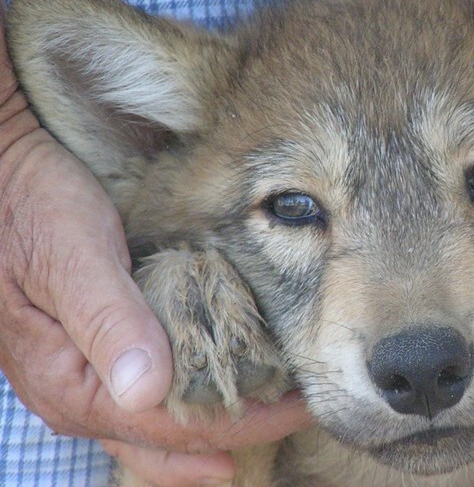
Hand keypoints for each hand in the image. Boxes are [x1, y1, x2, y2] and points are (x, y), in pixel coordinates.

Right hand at [0, 0, 309, 485]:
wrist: (6, 171)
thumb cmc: (34, 206)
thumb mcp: (71, 256)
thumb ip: (107, 320)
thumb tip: (149, 391)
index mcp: (68, 383)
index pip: (169, 427)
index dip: (242, 424)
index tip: (301, 403)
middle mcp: (76, 394)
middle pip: (168, 442)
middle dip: (239, 434)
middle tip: (303, 408)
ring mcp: (86, 375)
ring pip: (159, 429)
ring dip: (218, 424)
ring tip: (276, 407)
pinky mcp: (97, 349)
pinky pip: (149, 397)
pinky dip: (194, 399)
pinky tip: (229, 385)